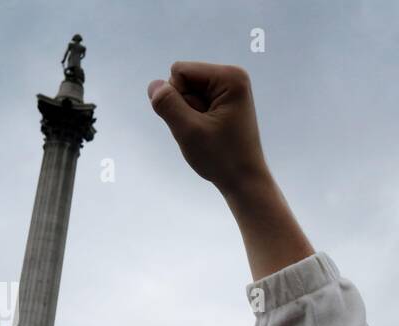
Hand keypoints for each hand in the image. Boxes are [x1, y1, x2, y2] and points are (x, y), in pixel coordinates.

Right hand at [147, 62, 269, 194]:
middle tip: (204, 131)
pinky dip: (194, 120)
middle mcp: (232, 77)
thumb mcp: (188, 131)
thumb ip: (168, 104)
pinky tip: (208, 134)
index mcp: (230, 76)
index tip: (199, 122)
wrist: (245, 182)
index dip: (177, 97)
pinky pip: (194, 103)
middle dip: (185, 107)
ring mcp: (228, 90)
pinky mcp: (224, 103)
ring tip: (208, 134)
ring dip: (189, 116)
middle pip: (184, 80)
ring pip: (186, 94)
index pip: (179, 71)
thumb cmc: (222, 159)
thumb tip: (154, 85)